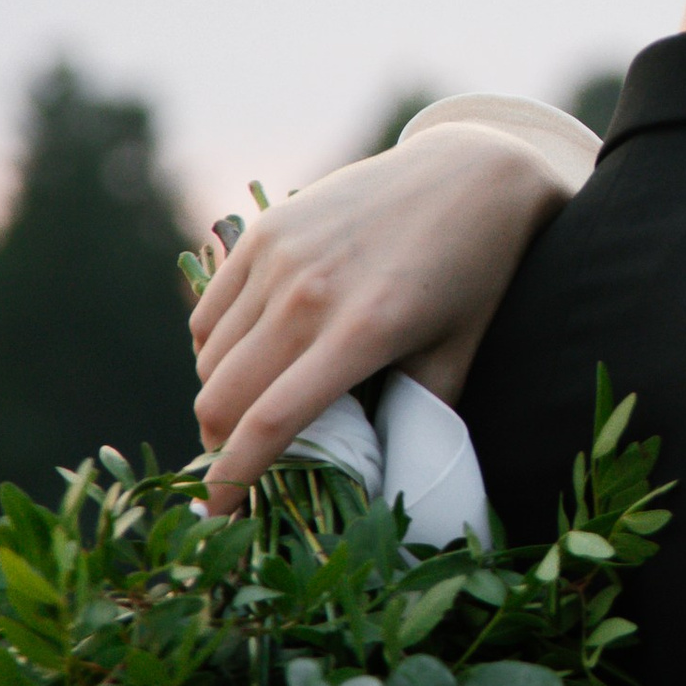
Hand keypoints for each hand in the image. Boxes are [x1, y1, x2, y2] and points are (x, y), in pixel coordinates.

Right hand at [191, 122, 573, 499]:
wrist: (473, 173)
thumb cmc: (476, 276)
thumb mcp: (457, 355)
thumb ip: (415, 418)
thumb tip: (379, 479)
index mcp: (362, 333)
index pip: (270, 423)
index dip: (234, 479)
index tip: (218, 513)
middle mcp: (309, 294)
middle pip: (223, 398)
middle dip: (221, 446)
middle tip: (240, 465)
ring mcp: (280, 257)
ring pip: (209, 358)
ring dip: (219, 399)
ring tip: (248, 414)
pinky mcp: (266, 230)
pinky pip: (210, 312)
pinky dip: (214, 350)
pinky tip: (245, 361)